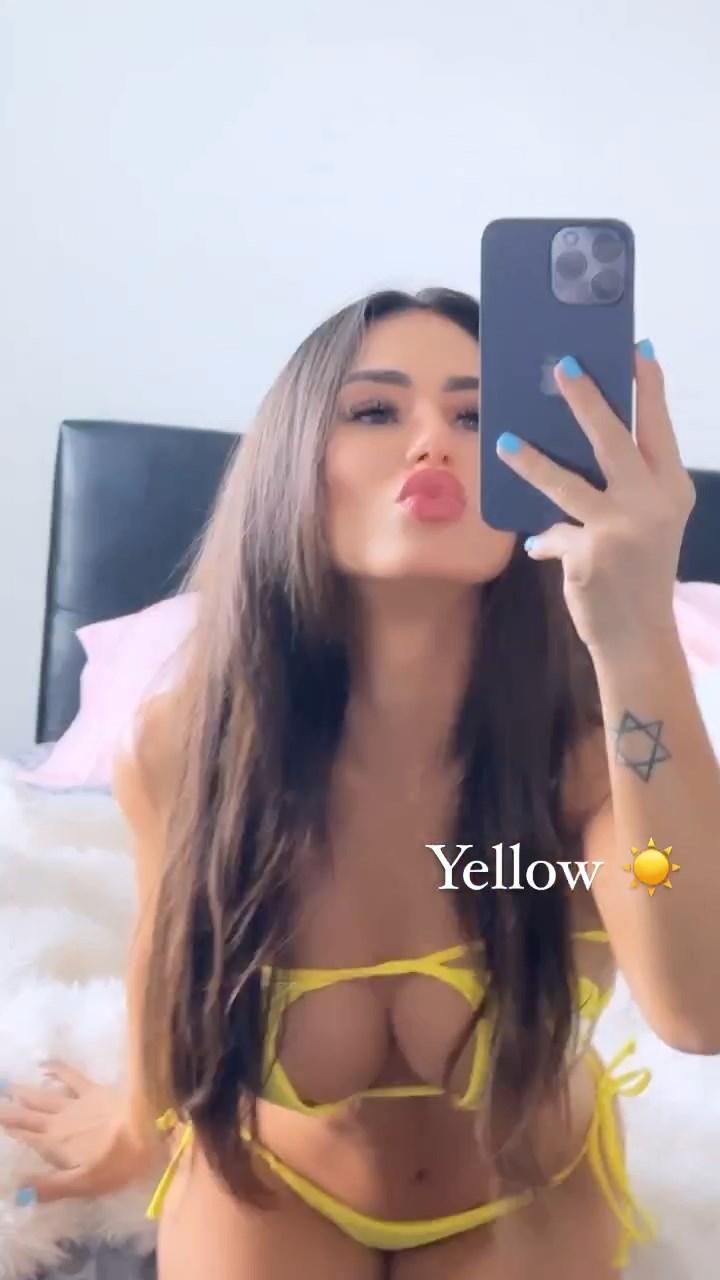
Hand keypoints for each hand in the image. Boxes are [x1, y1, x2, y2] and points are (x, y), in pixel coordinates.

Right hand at [0, 1059, 163, 1202]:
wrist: (150, 1126)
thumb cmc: (120, 1162)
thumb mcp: (84, 1183)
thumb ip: (50, 1187)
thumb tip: (16, 1191)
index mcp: (56, 1145)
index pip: (24, 1137)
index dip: (8, 1130)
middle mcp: (60, 1121)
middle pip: (27, 1115)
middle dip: (8, 1110)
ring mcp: (76, 1102)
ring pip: (42, 1096)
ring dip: (24, 1091)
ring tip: (7, 1085)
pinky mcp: (94, 1089)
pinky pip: (70, 1075)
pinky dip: (55, 1068)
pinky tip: (43, 1065)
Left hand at [496, 341, 695, 653]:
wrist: (638, 637)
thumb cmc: (639, 574)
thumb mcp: (647, 526)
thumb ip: (621, 490)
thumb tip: (571, 453)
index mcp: (672, 489)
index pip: (658, 428)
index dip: (648, 388)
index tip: (636, 349)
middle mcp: (652, 503)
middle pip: (614, 439)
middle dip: (587, 399)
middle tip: (564, 365)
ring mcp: (620, 528)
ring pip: (567, 481)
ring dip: (532, 459)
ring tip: (504, 440)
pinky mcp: (589, 554)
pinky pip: (552, 534)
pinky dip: (545, 540)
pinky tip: (537, 546)